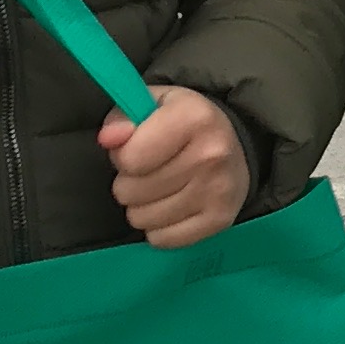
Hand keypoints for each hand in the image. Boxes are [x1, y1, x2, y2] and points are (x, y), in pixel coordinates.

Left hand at [99, 84, 249, 248]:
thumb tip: (108, 139)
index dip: (123, 155)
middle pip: (130, 191)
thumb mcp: (154, 104)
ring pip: (141, 219)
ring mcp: (217, 192)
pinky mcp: (220, 220)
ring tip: (159, 190)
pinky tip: (171, 208)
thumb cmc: (185, 125)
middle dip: (130, 183)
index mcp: (193, 118)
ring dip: (142, 207)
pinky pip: (162, 239)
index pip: (129, 158)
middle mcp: (211, 155)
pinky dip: (159, 228)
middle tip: (149, 171)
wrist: (237, 147)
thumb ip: (123, 116)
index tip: (137, 149)